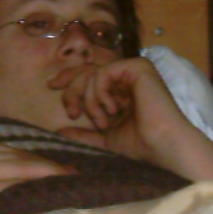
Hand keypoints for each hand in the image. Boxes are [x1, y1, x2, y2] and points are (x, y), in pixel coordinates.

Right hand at [0, 135, 72, 213]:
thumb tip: (11, 172)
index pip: (11, 150)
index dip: (37, 158)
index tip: (60, 164)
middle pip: (19, 155)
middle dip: (48, 164)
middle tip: (74, 171)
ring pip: (19, 166)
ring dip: (46, 171)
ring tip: (69, 177)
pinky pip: (9, 182)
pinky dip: (31, 181)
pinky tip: (47, 185)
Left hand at [49, 57, 212, 181]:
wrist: (161, 146)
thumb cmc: (138, 146)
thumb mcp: (104, 139)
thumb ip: (84, 133)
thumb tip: (59, 131)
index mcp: (120, 92)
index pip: (89, 76)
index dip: (69, 78)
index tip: (51, 86)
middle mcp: (127, 78)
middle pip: (87, 72)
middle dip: (73, 92)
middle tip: (73, 113)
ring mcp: (133, 71)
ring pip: (93, 73)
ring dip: (90, 100)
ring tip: (103, 121)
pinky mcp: (139, 67)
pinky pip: (105, 72)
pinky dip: (100, 92)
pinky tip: (112, 109)